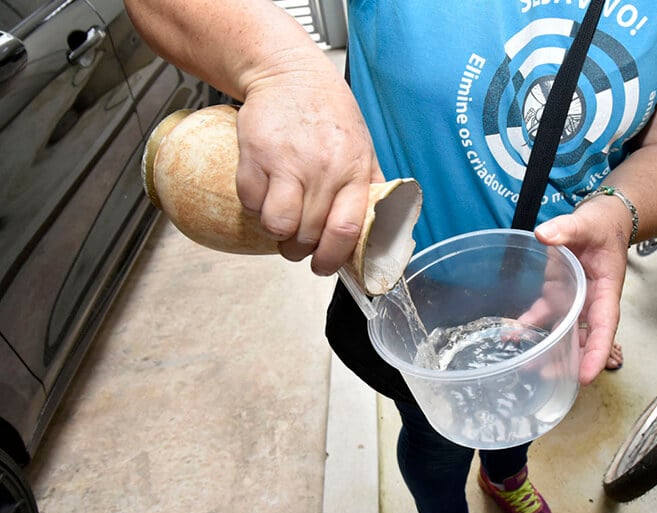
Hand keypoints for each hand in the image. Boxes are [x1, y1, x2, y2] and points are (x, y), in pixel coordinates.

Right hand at [233, 55, 384, 275]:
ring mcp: (286, 163)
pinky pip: (250, 203)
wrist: (291, 75)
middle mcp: (322, 170)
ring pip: (277, 226)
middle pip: (308, 235)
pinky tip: (265, 194)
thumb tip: (378, 231)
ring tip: (280, 223)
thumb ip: (369, 189)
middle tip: (297, 244)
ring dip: (276, 234)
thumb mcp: (363, 149)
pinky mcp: (254, 155)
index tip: (323, 267)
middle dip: (300, 250)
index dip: (333, 258)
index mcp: (353, 172)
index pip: (347, 230)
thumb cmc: (329, 115)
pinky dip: (255, 207)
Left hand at [533, 196, 630, 384]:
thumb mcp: (587, 223)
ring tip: (526, 364)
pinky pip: (543, 314)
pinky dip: (529, 325)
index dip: (596, 353)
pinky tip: (512, 334)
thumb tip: (545, 234)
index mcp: (605, 291)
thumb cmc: (602, 226)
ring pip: (562, 331)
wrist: (600, 221)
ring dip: (547, 349)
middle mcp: (590, 302)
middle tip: (548, 375)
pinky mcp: (558, 294)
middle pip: (583, 338)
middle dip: (568, 360)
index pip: (604, 327)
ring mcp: (574, 300)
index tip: (586, 375)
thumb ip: (567, 229)